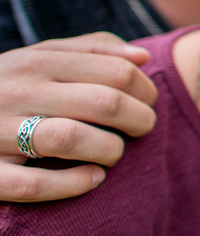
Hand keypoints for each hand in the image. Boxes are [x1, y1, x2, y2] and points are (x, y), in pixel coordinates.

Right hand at [0, 34, 157, 201]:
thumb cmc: (6, 87)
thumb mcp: (38, 58)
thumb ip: (90, 51)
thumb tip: (142, 57)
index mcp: (33, 63)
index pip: (115, 72)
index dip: (146, 90)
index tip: (149, 103)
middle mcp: (15, 93)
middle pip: (104, 103)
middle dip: (139, 120)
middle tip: (142, 129)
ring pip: (73, 139)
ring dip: (110, 150)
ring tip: (114, 153)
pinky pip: (36, 184)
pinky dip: (74, 183)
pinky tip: (93, 178)